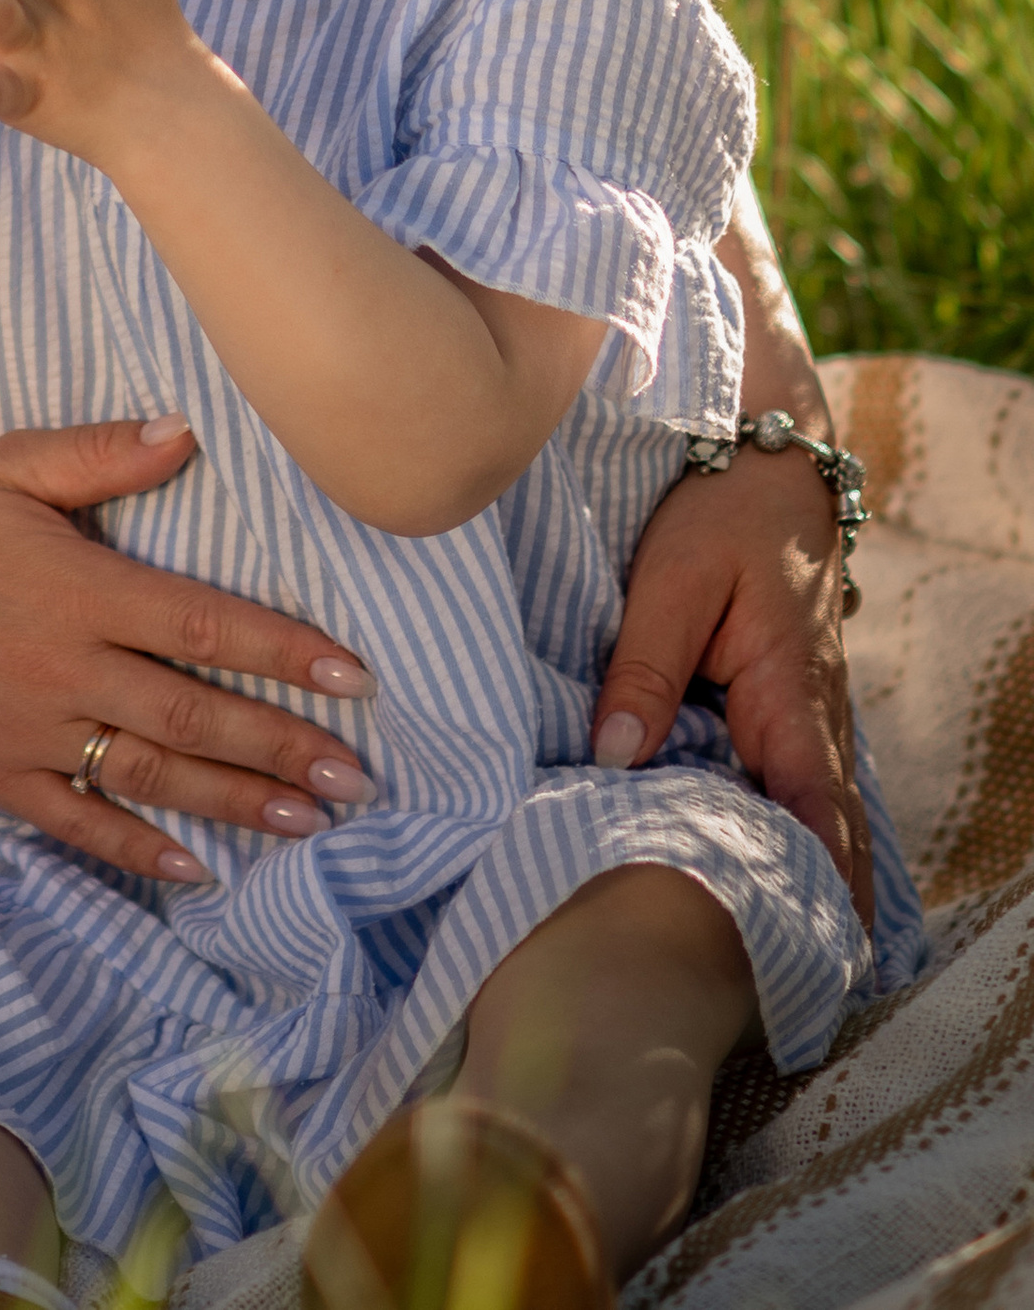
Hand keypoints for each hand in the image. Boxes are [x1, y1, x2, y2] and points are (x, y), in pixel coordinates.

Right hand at [0, 416, 381, 885]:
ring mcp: (27, 733)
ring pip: (152, 780)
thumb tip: (187, 432)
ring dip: (238, 805)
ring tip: (310, 824)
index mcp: (75, 589)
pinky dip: (140, 852)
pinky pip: (78, 824)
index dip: (287, 654)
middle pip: (195, 719)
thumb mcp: (4, 465)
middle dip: (286, 750)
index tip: (356, 679)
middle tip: (362, 780)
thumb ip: (99, 454)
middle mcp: (61, 670)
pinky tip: (198, 870)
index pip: (205, 626)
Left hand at [593, 442, 872, 922]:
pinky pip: (791, 777)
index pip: (818, 817)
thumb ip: (643, 671)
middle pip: (825, 830)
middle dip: (819, 905)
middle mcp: (814, 717)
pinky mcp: (784, 699)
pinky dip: (784, 825)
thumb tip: (616, 761)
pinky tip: (753, 864)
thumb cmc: (721, 512)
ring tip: (774, 950)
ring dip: (800, 870)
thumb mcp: (672, 582)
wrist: (768, 455)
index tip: (814, 958)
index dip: (821, 892)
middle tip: (797, 985)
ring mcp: (806, 711)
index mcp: (792, 698)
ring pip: (809, 808)